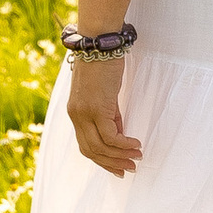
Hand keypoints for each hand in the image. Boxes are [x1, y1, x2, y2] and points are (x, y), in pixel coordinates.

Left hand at [66, 50, 141, 177]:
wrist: (98, 43)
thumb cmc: (103, 63)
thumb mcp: (103, 93)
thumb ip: (109, 113)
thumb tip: (119, 132)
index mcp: (75, 113)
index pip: (85, 145)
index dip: (102, 160)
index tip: (118, 167)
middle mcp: (76, 116)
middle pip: (91, 151)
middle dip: (111, 163)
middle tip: (129, 168)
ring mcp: (85, 113)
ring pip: (101, 147)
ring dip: (120, 156)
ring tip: (137, 158)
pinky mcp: (97, 108)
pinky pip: (111, 136)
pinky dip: (124, 144)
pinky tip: (136, 144)